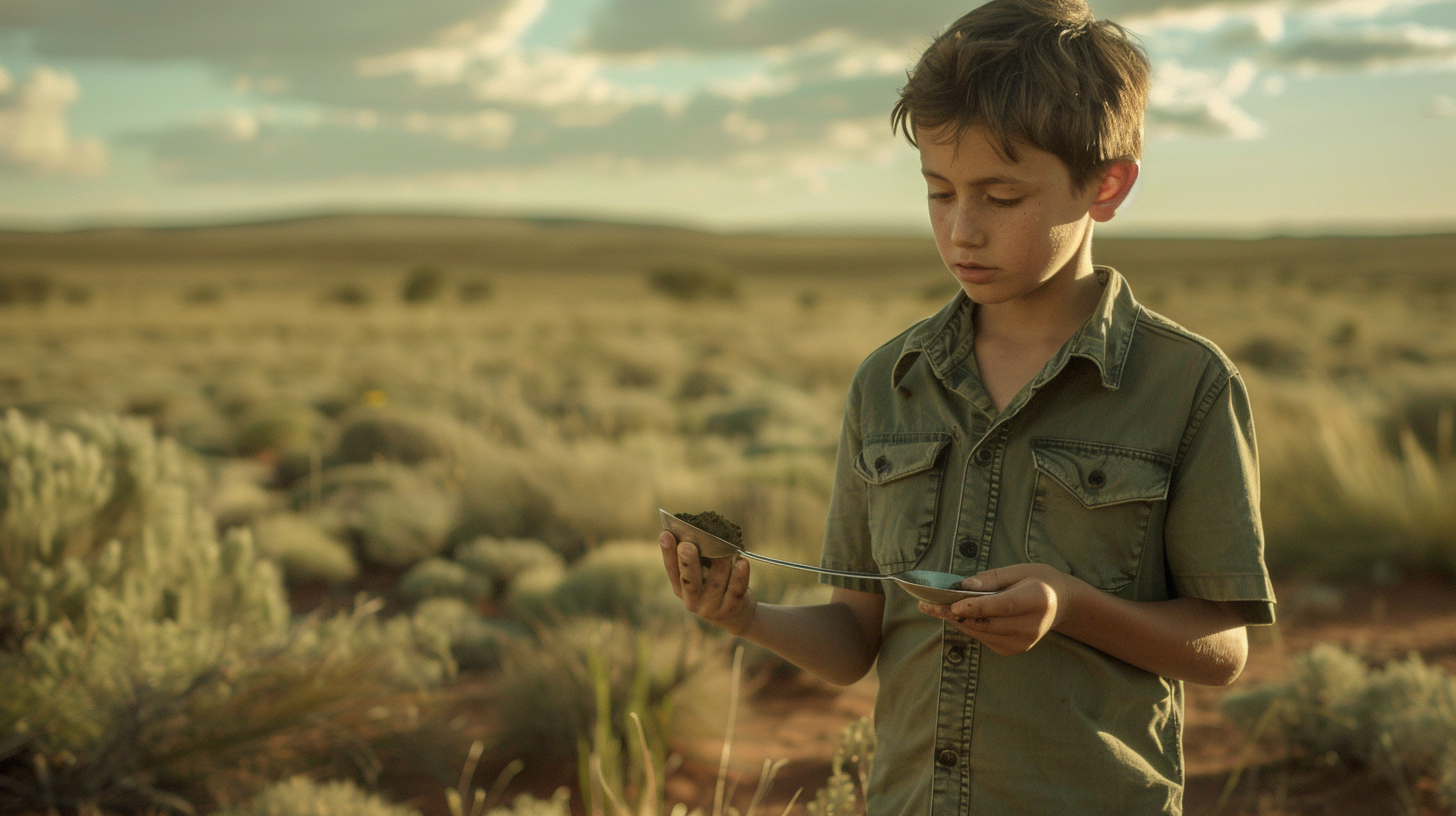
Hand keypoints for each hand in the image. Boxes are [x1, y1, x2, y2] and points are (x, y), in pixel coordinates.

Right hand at [660, 531, 756, 635]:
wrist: (735, 615)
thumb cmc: (715, 584)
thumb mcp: (702, 575)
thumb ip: (698, 558)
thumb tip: (697, 529)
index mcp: (680, 588)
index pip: (671, 569)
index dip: (668, 552)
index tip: (666, 534)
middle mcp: (692, 600)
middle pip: (689, 581)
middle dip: (687, 562)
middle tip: (687, 545)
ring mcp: (711, 607)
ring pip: (715, 583)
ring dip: (720, 564)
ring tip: (725, 547)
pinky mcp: (730, 609)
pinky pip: (735, 591)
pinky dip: (740, 576)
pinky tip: (743, 562)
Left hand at [917, 563, 1080, 655]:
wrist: (1061, 603)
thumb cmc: (1037, 580)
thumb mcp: (1018, 570)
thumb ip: (990, 579)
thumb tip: (962, 587)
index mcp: (1037, 599)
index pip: (1003, 606)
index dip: (976, 607)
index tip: (952, 604)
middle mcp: (1031, 626)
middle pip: (986, 623)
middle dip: (954, 613)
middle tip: (926, 605)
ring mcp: (1023, 642)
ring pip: (981, 632)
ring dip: (956, 620)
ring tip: (933, 607)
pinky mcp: (1014, 650)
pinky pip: (984, 638)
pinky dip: (969, 626)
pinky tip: (959, 614)